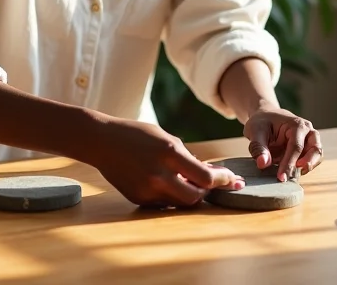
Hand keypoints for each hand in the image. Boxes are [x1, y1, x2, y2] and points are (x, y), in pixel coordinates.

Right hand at [91, 117, 244, 207]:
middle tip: (215, 185)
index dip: (224, 181)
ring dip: (191, 195)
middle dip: (208, 192)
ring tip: (192, 182)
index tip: (234, 180)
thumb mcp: (165, 138)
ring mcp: (148, 190)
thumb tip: (209, 174)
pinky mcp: (139, 199)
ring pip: (180, 203)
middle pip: (196, 197)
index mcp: (169, 154)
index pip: (206, 177)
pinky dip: (171, 195)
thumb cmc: (136, 134)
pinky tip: (169, 182)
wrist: (102, 141)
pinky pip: (164, 203)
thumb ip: (186, 157)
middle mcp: (160, 175)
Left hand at [243, 107, 321, 180]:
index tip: (281, 177)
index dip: (289, 164)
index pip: (296, 147)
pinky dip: (305, 167)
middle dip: (306, 164)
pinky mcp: (308, 148)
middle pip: (315, 149)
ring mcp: (310, 139)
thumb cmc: (261, 122)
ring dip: (307, 166)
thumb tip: (263, 164)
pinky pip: (312, 159)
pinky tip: (292, 172)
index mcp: (296, 124)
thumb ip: (258, 147)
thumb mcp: (255, 131)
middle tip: (291, 176)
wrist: (265, 118)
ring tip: (292, 174)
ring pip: (317, 155)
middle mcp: (307, 131)